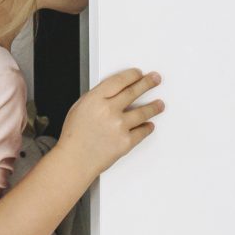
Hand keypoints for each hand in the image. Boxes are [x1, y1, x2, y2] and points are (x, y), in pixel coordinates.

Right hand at [58, 69, 163, 183]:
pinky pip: (142, 131)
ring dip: (154, 107)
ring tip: (159, 104)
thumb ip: (97, 97)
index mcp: (95, 99)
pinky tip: (149, 125)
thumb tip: (114, 90)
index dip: (132, 75)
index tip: (139, 73)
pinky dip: (147, 127)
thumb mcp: (79, 107)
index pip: (119, 81)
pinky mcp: (126, 142)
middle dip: (147, 83)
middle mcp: (109, 110)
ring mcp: (119, 126)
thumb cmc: (74, 136)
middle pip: (134, 92)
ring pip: (143, 112)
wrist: (75, 161)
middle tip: (155, 79)